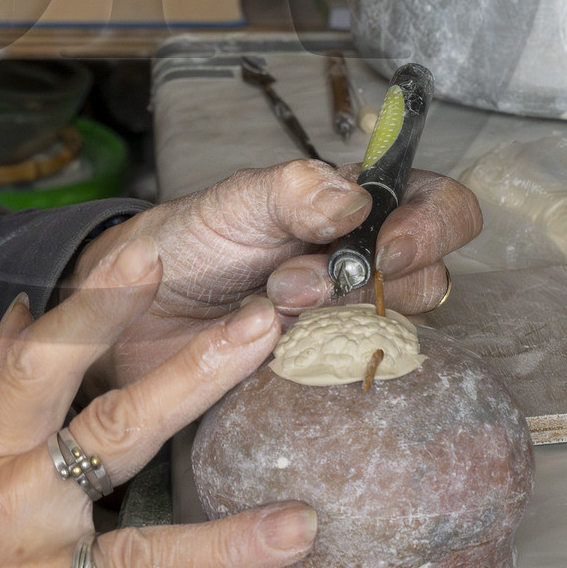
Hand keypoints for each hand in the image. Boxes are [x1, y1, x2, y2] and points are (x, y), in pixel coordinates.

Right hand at [0, 237, 314, 567]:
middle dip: (196, 378)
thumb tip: (24, 316)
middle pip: (116, 431)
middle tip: (264, 333)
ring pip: (138, 557)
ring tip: (298, 528)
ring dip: (222, 545)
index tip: (149, 256)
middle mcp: (10, 507)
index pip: (44, 360)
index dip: (98, 306)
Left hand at [67, 162, 481, 392]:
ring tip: (269, 304)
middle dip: (371, 279)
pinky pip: (355, 376)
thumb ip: (292, 191)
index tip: (385, 245)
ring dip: (334, 320)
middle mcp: (362, 263)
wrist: (130, 312)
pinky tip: (273, 349)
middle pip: (429, 273)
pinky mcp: (322, 373)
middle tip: (297, 281)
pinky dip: (318, 363)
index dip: (431, 224)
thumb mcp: (233, 201)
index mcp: (351, 207)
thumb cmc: (186, 242)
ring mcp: (345, 322)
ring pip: (393, 327)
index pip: (436, 204)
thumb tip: (354, 199)